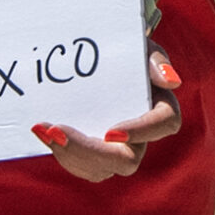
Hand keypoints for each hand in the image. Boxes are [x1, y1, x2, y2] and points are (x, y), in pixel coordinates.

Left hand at [30, 43, 182, 181]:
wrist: (93, 51)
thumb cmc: (122, 47)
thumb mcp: (138, 45)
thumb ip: (154, 59)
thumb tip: (172, 81)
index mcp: (161, 107)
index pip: (164, 124)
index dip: (140, 132)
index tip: (110, 132)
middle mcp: (142, 135)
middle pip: (126, 159)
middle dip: (90, 152)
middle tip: (58, 132)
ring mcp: (117, 149)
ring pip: (101, 169)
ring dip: (70, 155)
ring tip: (45, 130)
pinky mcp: (94, 154)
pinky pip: (82, 166)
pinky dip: (60, 152)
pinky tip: (42, 131)